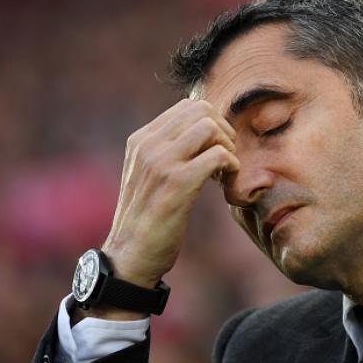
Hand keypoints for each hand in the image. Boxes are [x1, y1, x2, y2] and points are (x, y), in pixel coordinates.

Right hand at [101, 99, 237, 289]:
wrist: (131, 255)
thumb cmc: (146, 218)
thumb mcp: (147, 175)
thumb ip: (165, 151)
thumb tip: (201, 130)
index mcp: (140, 140)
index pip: (187, 106)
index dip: (210, 123)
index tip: (213, 149)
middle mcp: (148, 145)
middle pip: (201, 110)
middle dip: (222, 131)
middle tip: (225, 158)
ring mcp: (162, 162)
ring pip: (210, 127)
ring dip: (227, 147)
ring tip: (224, 170)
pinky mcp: (178, 183)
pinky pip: (218, 155)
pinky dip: (231, 165)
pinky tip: (225, 181)